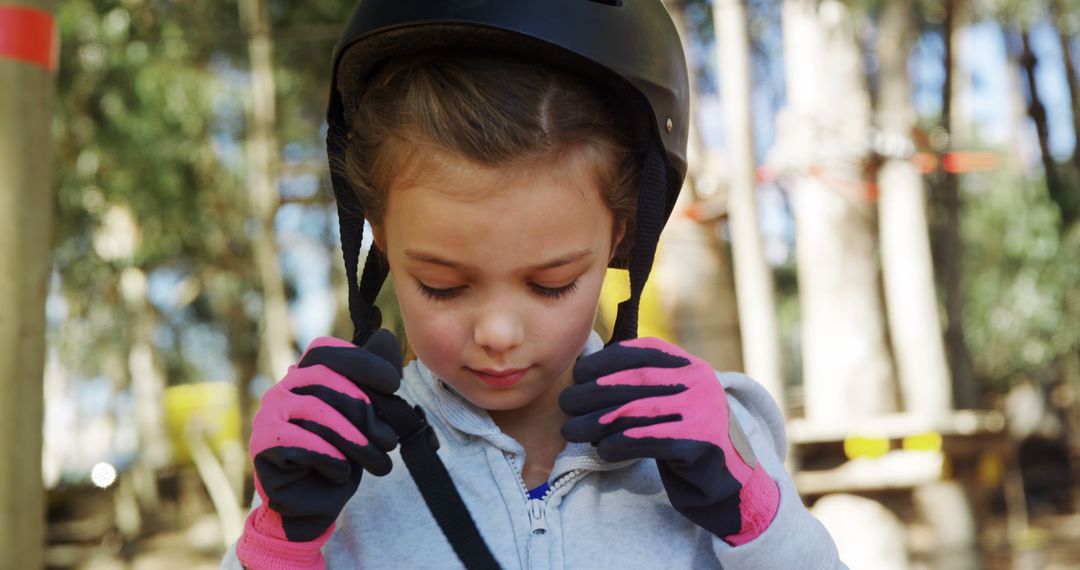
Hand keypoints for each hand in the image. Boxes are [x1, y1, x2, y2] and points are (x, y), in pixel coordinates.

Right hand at [236, 330, 401, 568]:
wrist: (314, 504)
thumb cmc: (341, 456)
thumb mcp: (365, 417)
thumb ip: (372, 381)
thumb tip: (386, 336)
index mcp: (306, 374)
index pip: (327, 351)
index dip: (362, 361)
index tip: (394, 383)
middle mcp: (284, 387)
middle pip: (326, 379)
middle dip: (365, 410)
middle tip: (390, 441)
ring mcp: (269, 412)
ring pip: (317, 411)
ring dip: (355, 440)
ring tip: (378, 464)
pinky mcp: (263, 442)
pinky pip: (301, 442)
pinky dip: (330, 458)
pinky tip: (341, 472)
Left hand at [560, 338, 778, 545]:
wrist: (729, 481)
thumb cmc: (686, 437)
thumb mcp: (672, 401)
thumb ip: (643, 384)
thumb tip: (585, 371)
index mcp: (690, 366)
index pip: (643, 351)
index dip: (606, 360)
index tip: (579, 373)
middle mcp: (699, 382)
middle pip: (634, 381)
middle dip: (593, 391)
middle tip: (566, 403)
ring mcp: (702, 411)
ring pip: (635, 411)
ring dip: (595, 421)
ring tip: (571, 431)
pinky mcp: (700, 444)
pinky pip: (646, 439)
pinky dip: (617, 444)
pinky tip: (602, 450)